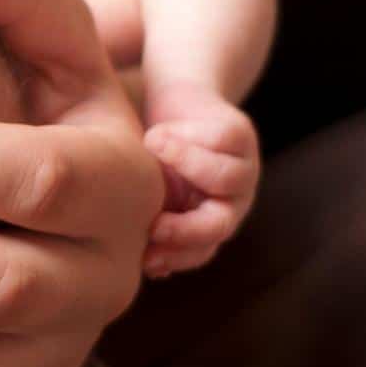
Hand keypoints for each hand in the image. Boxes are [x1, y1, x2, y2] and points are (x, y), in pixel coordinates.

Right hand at [141, 79, 259, 276]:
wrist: (173, 105)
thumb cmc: (149, 153)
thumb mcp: (143, 188)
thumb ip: (140, 215)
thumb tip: (123, 255)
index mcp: (206, 223)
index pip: (198, 252)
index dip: (174, 259)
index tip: (146, 261)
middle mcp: (229, 201)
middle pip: (219, 225)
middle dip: (186, 230)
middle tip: (154, 227)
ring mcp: (242, 169)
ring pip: (225, 177)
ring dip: (185, 162)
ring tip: (149, 146)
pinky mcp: (241, 134)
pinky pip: (220, 139)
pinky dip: (183, 136)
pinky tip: (158, 134)